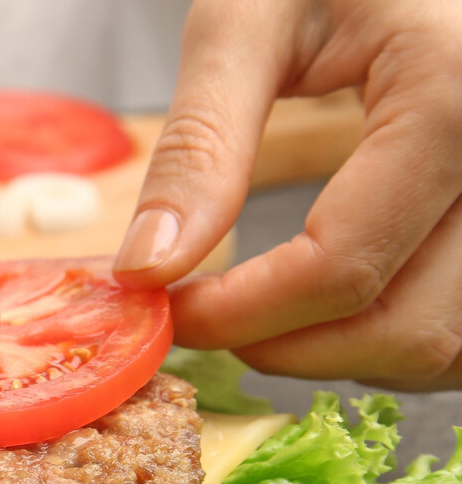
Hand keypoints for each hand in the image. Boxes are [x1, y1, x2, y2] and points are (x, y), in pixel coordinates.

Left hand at [114, 0, 461, 390]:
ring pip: (446, 343)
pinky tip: (326, 302)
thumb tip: (148, 268)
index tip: (168, 312)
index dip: (240, 315)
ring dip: (343, 354)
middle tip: (209, 319)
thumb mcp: (245, 21)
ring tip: (263, 310)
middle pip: (407, 327)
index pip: (342, 265)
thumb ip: (200, 147)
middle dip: (290, 348)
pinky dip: (389, 335)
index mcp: (450, 93)